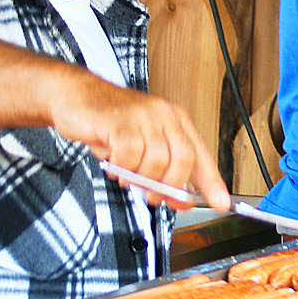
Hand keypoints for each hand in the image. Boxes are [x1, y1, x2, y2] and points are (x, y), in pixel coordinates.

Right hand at [47, 68, 230, 210]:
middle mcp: (165, 114)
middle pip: (183, 159)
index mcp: (176, 119)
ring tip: (126, 175)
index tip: (221, 203)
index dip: (212, 182)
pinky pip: (130, 156)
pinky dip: (122, 169)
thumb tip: (181, 200)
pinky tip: (115, 165)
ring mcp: (144, 116)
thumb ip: (164, 171)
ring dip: (140, 178)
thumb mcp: (142, 146)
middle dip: (170, 187)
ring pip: (156, 162)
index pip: (200, 155)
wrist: (75, 95)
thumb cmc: (111, 122)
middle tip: (154, 197)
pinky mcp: (120, 121)